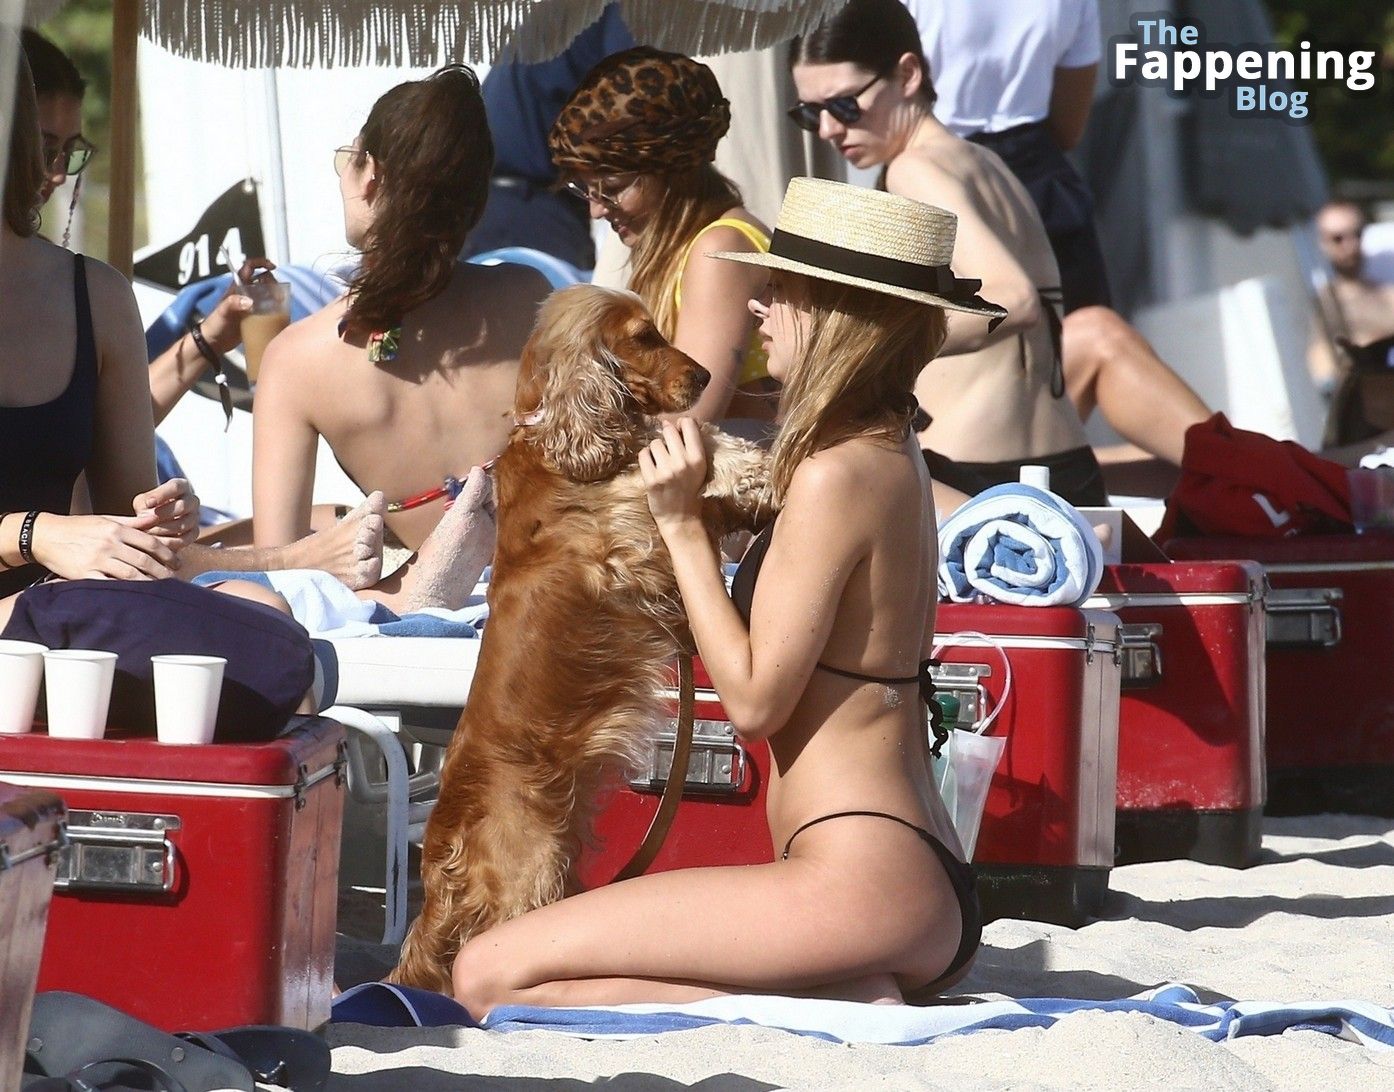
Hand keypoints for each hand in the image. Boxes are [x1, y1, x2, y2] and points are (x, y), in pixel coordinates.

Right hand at [30, 513, 181, 580]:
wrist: (44, 535)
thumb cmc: (78, 527)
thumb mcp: (105, 519)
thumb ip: (131, 522)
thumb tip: (155, 519)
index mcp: (116, 529)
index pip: (150, 542)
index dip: (167, 554)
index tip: (177, 562)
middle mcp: (109, 544)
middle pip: (144, 560)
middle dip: (163, 571)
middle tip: (174, 579)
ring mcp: (97, 560)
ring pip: (131, 575)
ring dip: (149, 583)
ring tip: (161, 590)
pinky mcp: (85, 574)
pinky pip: (109, 584)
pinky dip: (124, 591)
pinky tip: (136, 596)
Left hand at [132, 478, 200, 547]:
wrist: (155, 522)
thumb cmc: (148, 507)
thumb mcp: (143, 501)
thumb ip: (144, 502)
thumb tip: (148, 508)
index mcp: (182, 486)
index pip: (175, 487)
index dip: (162, 495)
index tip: (148, 503)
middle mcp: (192, 500)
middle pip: (182, 506)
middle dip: (162, 515)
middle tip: (145, 522)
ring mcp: (195, 517)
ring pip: (183, 524)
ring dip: (162, 530)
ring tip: (146, 532)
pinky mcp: (194, 533)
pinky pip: (184, 539)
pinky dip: (168, 542)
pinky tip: (154, 543)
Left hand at [201, 257, 276, 353]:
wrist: (214, 342)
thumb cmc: (216, 324)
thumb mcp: (223, 311)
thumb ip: (233, 303)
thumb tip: (250, 301)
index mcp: (238, 287)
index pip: (249, 267)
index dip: (260, 263)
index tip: (272, 268)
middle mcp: (246, 293)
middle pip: (263, 279)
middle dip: (272, 282)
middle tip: (276, 293)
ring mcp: (252, 305)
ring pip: (267, 293)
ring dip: (275, 295)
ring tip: (279, 303)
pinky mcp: (256, 316)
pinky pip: (269, 308)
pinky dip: (275, 308)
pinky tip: (279, 313)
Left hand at [639, 418, 707, 533]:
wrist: (681, 519)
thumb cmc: (691, 490)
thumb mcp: (699, 468)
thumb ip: (691, 446)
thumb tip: (672, 421)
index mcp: (698, 458)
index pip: (688, 424)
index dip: (681, 424)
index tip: (678, 432)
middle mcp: (683, 463)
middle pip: (668, 430)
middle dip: (666, 436)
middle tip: (668, 449)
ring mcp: (665, 471)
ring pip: (654, 443)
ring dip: (655, 449)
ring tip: (660, 461)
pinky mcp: (651, 479)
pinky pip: (643, 454)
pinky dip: (646, 458)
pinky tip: (652, 467)